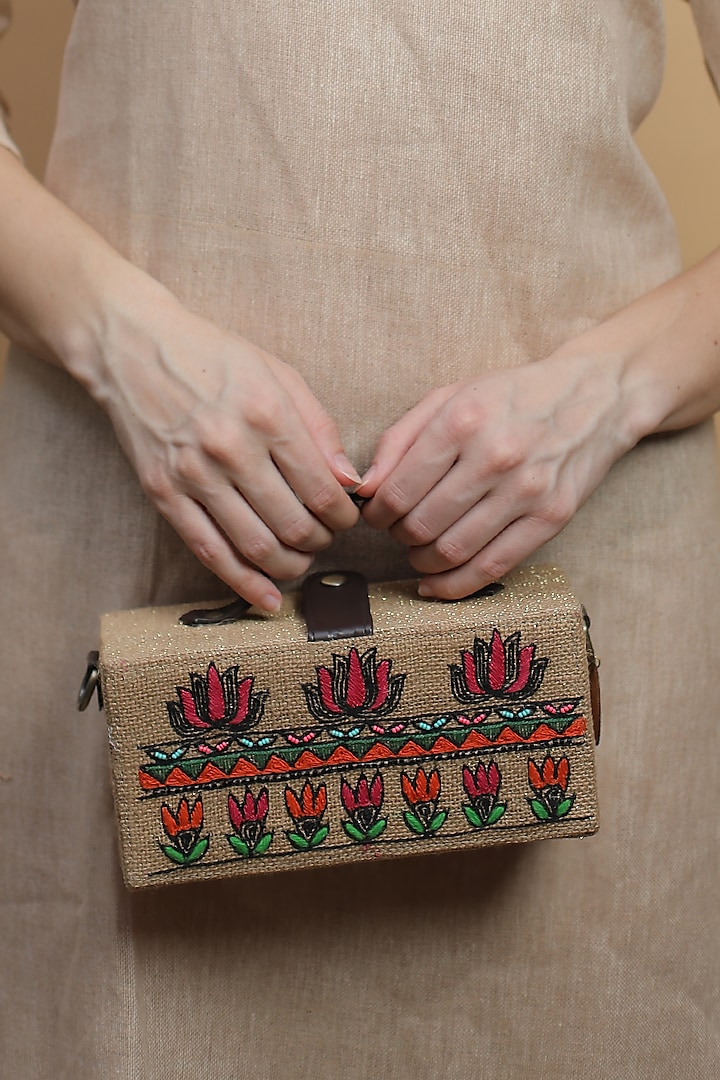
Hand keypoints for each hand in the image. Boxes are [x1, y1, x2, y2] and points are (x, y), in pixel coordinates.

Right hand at [87, 290, 359, 609]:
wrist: (132, 348)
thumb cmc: (213, 357)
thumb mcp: (278, 373)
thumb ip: (320, 428)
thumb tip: (350, 481)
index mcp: (267, 413)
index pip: (323, 490)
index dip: (344, 517)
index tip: (347, 518)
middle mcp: (231, 447)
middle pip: (295, 525)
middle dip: (321, 542)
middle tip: (324, 537)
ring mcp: (194, 474)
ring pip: (257, 547)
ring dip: (290, 565)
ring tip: (300, 559)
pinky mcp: (164, 494)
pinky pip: (210, 552)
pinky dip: (245, 584)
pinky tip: (269, 598)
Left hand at [358, 349, 637, 597]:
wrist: (595, 396)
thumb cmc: (511, 397)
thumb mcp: (450, 397)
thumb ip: (400, 439)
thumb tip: (365, 487)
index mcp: (462, 420)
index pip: (398, 491)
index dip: (377, 514)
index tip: (377, 515)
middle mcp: (495, 455)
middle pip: (422, 524)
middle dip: (399, 537)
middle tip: (399, 531)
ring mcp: (527, 490)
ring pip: (453, 550)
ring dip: (423, 562)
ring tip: (419, 551)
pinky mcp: (552, 517)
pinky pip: (493, 567)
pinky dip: (455, 586)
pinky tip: (436, 583)